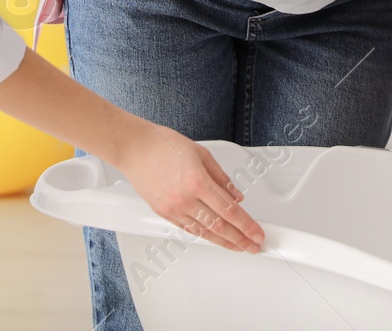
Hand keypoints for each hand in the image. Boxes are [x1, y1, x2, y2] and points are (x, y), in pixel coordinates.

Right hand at [112, 122, 265, 252]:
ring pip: (204, 232)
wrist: (134, 148)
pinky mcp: (163, 213)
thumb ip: (221, 178)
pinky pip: (188, 229)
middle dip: (240, 239)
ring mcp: (173, 208)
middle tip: (253, 246)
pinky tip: (215, 238)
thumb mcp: (201, 154)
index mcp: (197, 181)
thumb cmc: (163, 145)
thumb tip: (236, 196)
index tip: (257, 233)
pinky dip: (204, 235)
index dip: (247, 225)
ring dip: (224, 242)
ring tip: (238, 246)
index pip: (229, 211)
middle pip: (219, 226)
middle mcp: (185, 198)